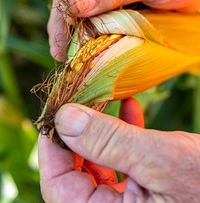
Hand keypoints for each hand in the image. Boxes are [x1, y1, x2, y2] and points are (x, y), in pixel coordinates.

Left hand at [39, 98, 199, 202]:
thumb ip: (109, 142)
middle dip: (77, 134)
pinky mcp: (146, 190)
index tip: (55, 112)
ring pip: (98, 164)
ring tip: (102, 101)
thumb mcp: (159, 160)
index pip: (59, 187)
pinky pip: (122, 162)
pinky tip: (130, 109)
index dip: (52, 147)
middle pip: (76, 174)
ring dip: (101, 131)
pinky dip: (124, 134)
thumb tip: (64, 118)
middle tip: (79, 101)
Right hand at [48, 0, 199, 60]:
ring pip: (81, 6)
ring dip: (75, 31)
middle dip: (64, 18)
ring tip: (68, 56)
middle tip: (61, 49)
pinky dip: (91, 35)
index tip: (69, 17)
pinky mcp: (117, 2)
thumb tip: (74, 2)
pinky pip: (97, 18)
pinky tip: (86, 51)